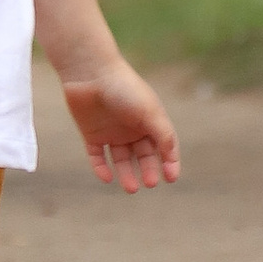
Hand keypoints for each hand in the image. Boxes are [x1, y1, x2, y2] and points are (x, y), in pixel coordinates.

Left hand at [60, 62, 180, 192]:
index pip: (163, 146)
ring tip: (131, 188)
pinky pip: (97, 156)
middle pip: (143, 156)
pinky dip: (102, 168)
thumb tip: (172, 157)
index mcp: (149, 120)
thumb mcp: (149, 111)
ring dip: (127, 174)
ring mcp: (111, 132)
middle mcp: (132, 128)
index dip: (169, 162)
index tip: (171, 178)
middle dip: (148, 170)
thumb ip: (163, 133)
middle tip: (149, 183)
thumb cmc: (124, 88)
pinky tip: (107, 178)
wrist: (90, 73)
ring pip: (121, 160)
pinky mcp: (92, 135)